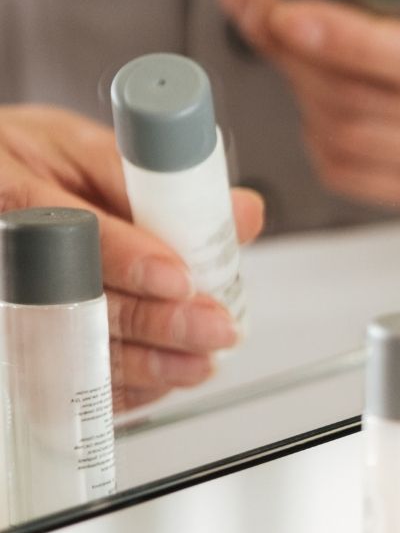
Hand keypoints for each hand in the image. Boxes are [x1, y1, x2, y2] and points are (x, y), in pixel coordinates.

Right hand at [0, 106, 263, 407]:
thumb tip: (242, 212)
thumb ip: (155, 182)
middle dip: (153, 320)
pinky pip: (59, 376)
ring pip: (69, 345)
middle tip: (213, 329)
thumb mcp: (79, 147)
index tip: (179, 279)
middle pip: (73, 299)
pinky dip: (116, 385)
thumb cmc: (25, 162)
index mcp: (11, 188)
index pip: (68, 229)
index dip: (127, 258)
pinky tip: (159, 381)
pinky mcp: (14, 337)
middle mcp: (2, 249)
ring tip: (199, 363)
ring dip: (143, 362)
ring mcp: (4, 301)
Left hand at [215, 0, 399, 209]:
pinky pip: (347, 174)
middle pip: (368, 102)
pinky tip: (327, 107)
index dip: (346, 43)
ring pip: (348, 139)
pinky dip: (316, 137)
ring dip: (303, 95)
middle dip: (298, 58)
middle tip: (268, 19)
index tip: (286, 16)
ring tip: (304, 60)